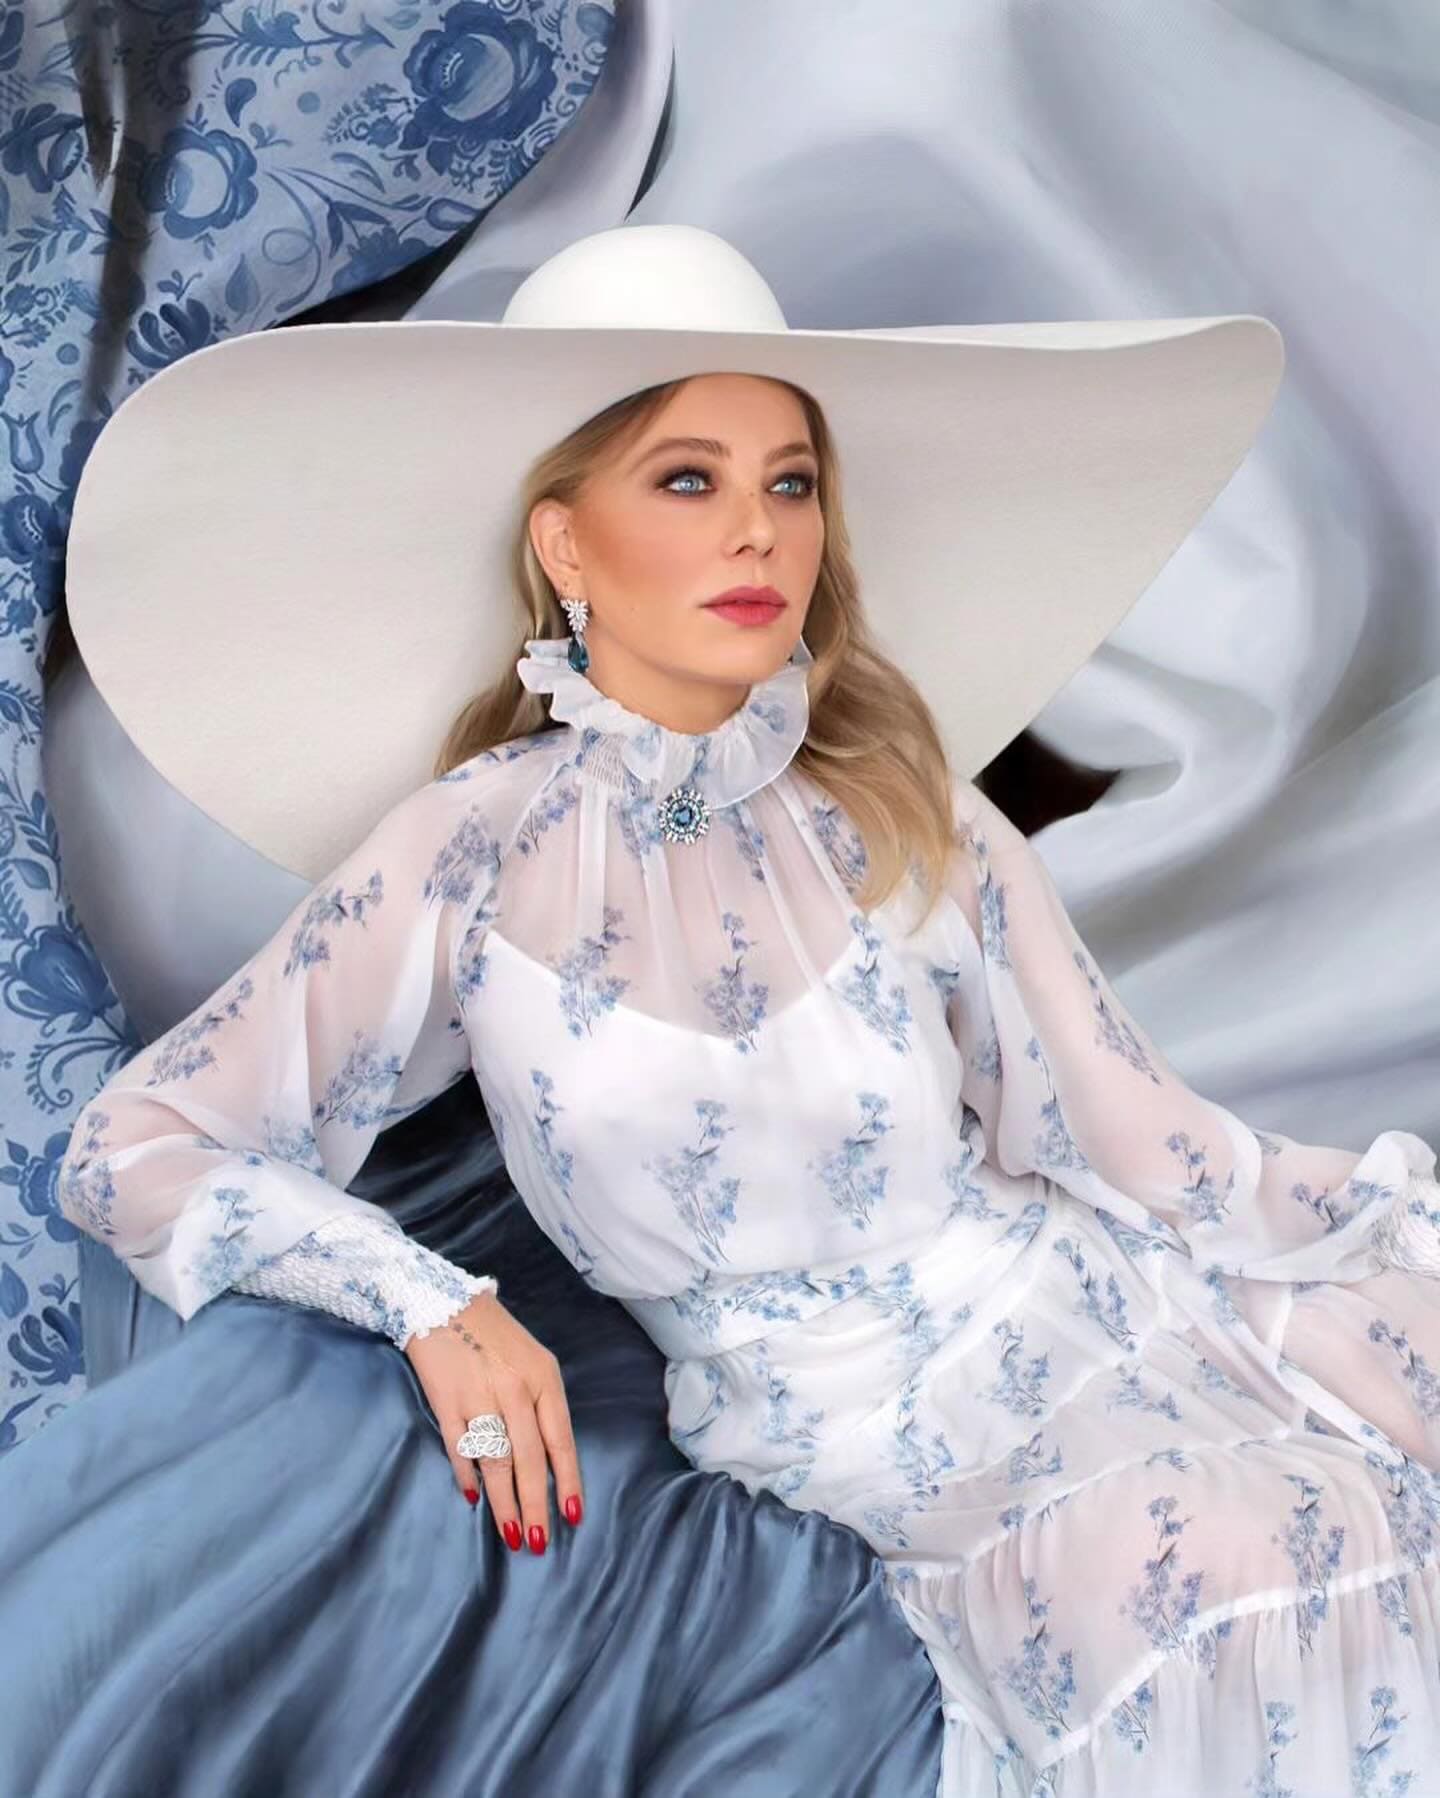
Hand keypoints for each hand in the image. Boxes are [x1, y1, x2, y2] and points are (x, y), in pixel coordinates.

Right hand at [405, 1289, 582, 1552]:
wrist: (441, 1301)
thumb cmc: (495, 1335)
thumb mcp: (533, 1360)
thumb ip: (542, 1403)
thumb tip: (549, 1459)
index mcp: (543, 1378)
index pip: (561, 1441)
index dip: (567, 1482)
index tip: (572, 1516)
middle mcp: (515, 1389)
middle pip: (529, 1459)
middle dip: (536, 1505)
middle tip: (538, 1542)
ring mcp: (479, 1396)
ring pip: (496, 1462)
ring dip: (504, 1503)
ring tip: (512, 1533)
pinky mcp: (446, 1402)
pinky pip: (460, 1449)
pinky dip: (466, 1476)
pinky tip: (473, 1496)